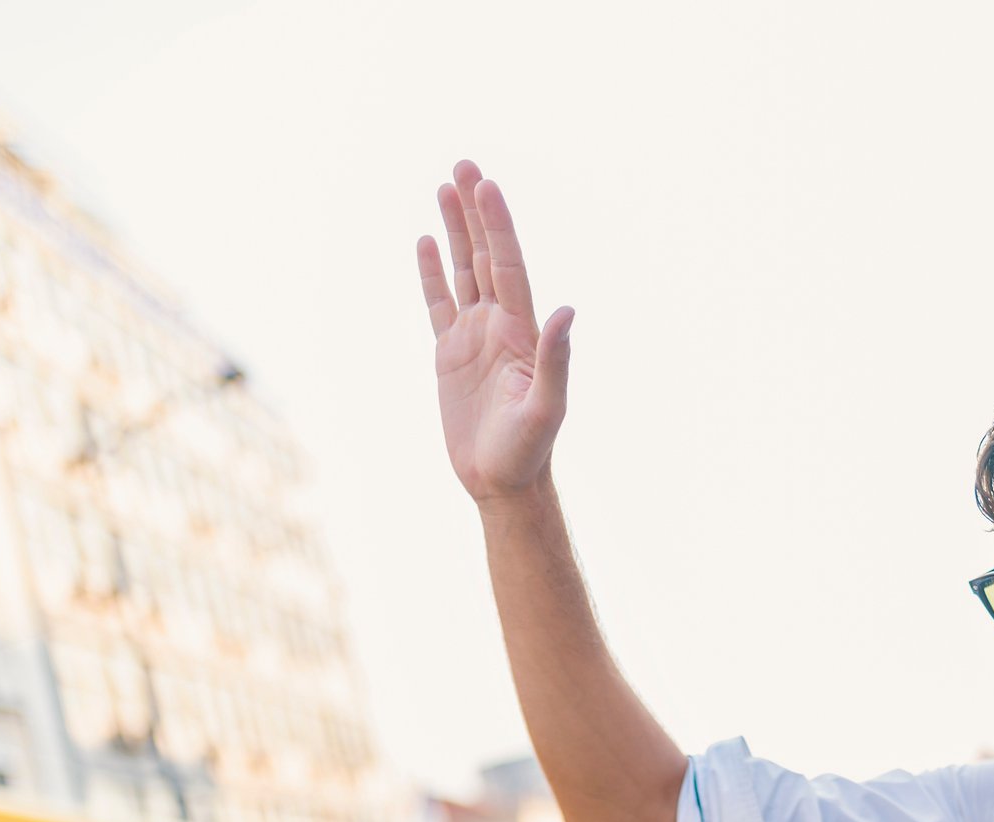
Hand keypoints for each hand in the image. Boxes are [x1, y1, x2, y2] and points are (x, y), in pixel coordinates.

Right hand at [416, 161, 573, 502]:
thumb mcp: (547, 407)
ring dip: (455, 231)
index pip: (507, 265)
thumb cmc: (529, 451)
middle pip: (486, 256)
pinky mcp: (450, 355)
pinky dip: (432, 273)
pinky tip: (426, 242)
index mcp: (522, 331)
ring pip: (462, 271)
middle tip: (464, 166)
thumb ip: (555, 360)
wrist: (502, 482)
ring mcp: (474, 337)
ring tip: (445, 188)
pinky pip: (438, 304)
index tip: (486, 185)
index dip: (498, 225)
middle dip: (476, 212)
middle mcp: (499, 325)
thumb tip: (567, 313)